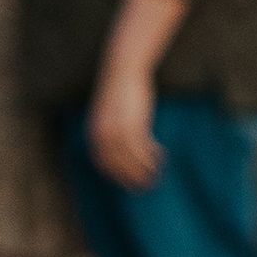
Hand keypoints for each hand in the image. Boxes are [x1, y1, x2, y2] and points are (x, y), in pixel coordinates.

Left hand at [88, 64, 163, 189]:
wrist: (123, 70)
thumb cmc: (119, 91)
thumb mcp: (109, 113)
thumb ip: (111, 129)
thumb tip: (117, 143)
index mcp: (95, 132)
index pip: (102, 161)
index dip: (115, 174)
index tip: (127, 182)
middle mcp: (104, 134)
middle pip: (118, 164)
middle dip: (131, 177)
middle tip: (144, 186)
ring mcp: (119, 130)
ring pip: (132, 158)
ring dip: (144, 169)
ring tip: (155, 175)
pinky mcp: (134, 124)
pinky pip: (143, 147)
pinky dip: (151, 155)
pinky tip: (161, 156)